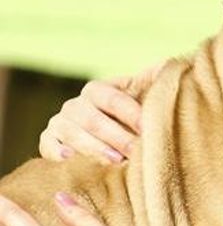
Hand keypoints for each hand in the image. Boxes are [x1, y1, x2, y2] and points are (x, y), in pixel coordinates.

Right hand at [39, 63, 162, 163]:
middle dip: (117, 136)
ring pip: (73, 134)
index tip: (149, 128)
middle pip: (94, 120)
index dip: (131, 113)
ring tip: (116, 160)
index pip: (113, 99)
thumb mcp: (139, 95)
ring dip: (94, 148)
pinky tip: (69, 157)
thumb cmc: (127, 115)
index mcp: (97, 90)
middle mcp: (75, 104)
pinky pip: (47, 146)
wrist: (101, 136)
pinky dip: (56, 152)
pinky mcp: (48, 142)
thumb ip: (154, 80)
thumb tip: (171, 65)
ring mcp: (59, 123)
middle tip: (135, 150)